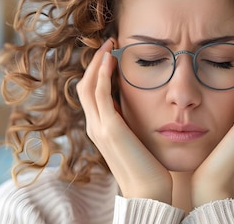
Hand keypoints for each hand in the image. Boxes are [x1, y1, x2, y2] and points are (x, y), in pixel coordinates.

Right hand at [77, 39, 172, 203]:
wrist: (148, 191)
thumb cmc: (149, 168)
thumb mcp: (137, 137)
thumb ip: (132, 120)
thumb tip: (140, 103)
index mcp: (100, 128)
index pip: (90, 92)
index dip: (97, 70)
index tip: (111, 52)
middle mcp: (94, 126)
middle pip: (83, 85)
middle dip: (94, 61)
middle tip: (109, 42)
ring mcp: (98, 127)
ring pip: (87, 85)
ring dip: (97, 62)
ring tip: (110, 44)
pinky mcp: (108, 128)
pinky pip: (98, 93)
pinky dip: (102, 73)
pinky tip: (112, 58)